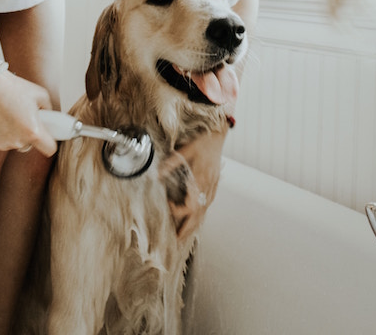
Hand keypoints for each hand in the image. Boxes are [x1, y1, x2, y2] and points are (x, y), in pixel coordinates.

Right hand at [0, 70, 56, 156]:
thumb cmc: (13, 87)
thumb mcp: (40, 94)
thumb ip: (49, 110)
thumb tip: (51, 118)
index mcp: (33, 131)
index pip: (49, 149)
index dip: (50, 142)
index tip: (48, 135)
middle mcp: (18, 141)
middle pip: (30, 145)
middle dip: (29, 134)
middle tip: (24, 117)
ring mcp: (2, 144)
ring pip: (15, 143)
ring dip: (15, 134)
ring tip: (9, 114)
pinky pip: (2, 142)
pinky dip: (1, 134)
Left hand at [160, 125, 227, 240]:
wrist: (218, 135)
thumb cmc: (202, 142)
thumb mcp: (185, 150)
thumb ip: (171, 163)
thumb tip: (156, 175)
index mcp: (201, 179)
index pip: (190, 204)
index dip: (179, 211)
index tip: (169, 208)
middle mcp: (208, 186)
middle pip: (198, 213)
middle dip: (188, 228)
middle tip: (178, 240)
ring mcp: (213, 186)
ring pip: (204, 211)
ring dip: (195, 224)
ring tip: (185, 235)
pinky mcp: (214, 184)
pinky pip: (207, 204)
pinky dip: (201, 214)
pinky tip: (195, 219)